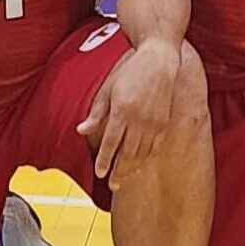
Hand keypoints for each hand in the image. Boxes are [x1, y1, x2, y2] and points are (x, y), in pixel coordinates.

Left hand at [78, 37, 181, 186]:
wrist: (159, 60)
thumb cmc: (131, 72)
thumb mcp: (108, 89)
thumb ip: (96, 113)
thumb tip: (80, 130)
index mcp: (122, 110)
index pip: (111, 143)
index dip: (104, 160)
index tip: (100, 173)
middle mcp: (139, 119)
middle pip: (127, 153)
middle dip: (119, 171)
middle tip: (112, 185)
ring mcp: (154, 122)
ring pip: (142, 153)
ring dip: (132, 168)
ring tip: (124, 179)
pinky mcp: (164, 123)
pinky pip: (155, 147)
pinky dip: (147, 159)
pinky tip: (140, 165)